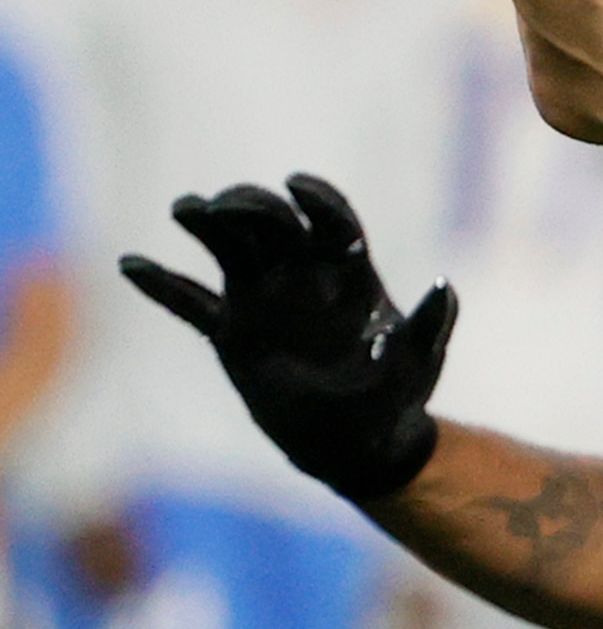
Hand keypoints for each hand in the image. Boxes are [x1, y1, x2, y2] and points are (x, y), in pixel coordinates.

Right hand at [120, 177, 454, 503]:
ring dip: (206, 223)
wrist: (358, 443)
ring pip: (230, 247)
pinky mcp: (232, 333)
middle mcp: (304, 276)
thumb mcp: (420, 361)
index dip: (317, 198)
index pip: (333, 220)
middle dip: (252, 205)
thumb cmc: (396, 396)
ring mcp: (264, 300)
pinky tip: (132, 265)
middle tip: (226, 206)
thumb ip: (430, 323)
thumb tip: (443, 286)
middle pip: (274, 222)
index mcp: (351, 274)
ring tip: (184, 208)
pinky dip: (164, 285)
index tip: (296, 185)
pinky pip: (192, 303)